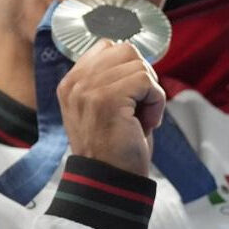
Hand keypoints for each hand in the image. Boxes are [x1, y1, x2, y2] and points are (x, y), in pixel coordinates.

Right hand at [57, 41, 165, 176]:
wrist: (109, 181)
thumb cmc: (113, 148)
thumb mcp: (102, 107)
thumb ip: (108, 80)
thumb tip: (134, 56)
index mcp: (71, 83)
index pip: (106, 47)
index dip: (128, 66)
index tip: (131, 96)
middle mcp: (76, 83)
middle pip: (125, 50)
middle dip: (142, 75)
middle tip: (141, 105)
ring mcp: (89, 89)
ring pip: (138, 64)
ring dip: (151, 92)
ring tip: (142, 117)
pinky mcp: (108, 98)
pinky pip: (146, 81)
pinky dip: (156, 102)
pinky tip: (147, 122)